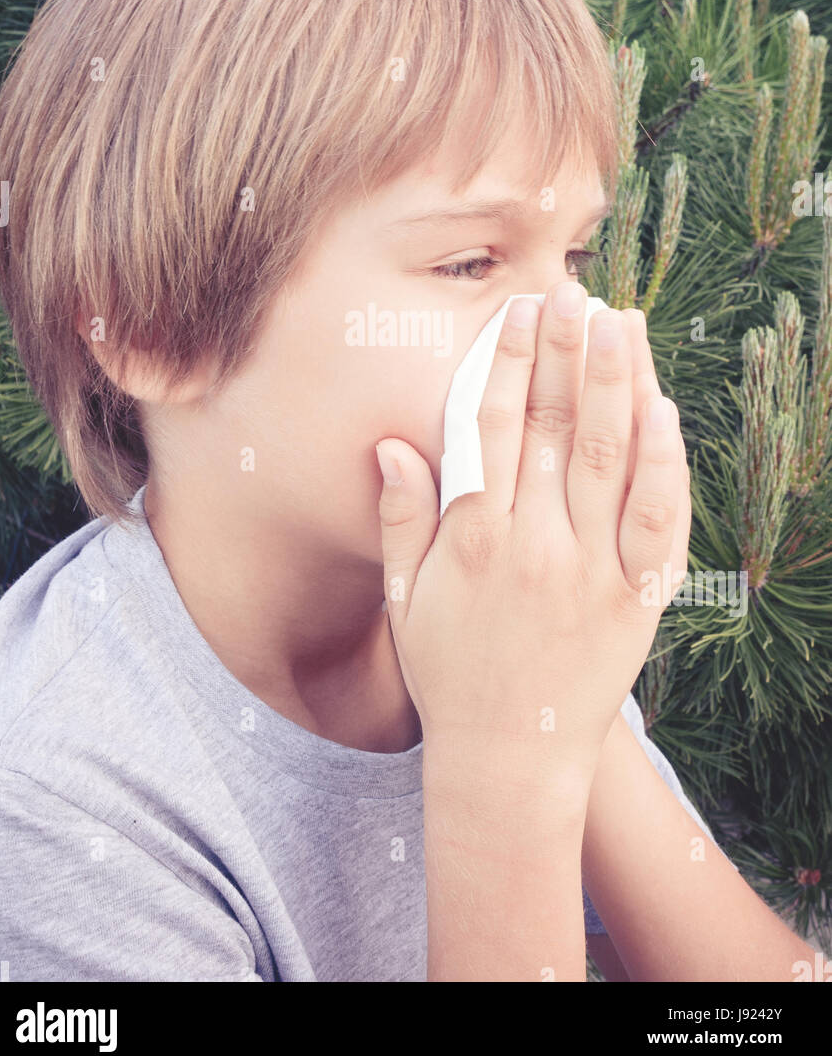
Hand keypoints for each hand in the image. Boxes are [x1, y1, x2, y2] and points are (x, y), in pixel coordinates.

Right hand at [375, 283, 690, 790]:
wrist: (509, 761)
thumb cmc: (449, 674)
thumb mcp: (405, 598)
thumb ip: (400, 517)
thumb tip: (392, 441)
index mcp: (473, 538)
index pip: (493, 425)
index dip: (507, 361)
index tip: (519, 312)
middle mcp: (533, 546)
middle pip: (554, 426)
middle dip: (565, 351)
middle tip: (575, 294)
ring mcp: (591, 572)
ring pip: (609, 456)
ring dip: (616, 383)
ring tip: (621, 323)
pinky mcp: (637, 600)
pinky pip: (658, 519)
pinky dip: (663, 460)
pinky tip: (662, 409)